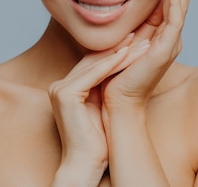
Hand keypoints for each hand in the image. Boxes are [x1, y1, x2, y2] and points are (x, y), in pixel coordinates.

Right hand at [48, 35, 149, 184]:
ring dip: (119, 53)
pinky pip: (93, 75)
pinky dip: (111, 64)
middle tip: (138, 34)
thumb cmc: (96, 142)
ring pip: (95, 65)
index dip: (113, 51)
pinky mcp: (65, 94)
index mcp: (64, 87)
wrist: (85, 164)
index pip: (91, 63)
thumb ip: (102, 87)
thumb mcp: (100, 106)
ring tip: (139, 42)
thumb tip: (119, 67)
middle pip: (92, 61)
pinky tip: (127, 54)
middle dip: (118, 47)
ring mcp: (59, 89)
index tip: (133, 40)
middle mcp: (58, 85)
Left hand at [102, 0, 192, 111]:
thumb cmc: (112, 76)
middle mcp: (169, 35)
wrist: (114, 104)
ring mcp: (170, 41)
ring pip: (181, 1)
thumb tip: (115, 6)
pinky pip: (175, 15)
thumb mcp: (118, 42)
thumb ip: (124, 26)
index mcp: (159, 33)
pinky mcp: (166, 48)